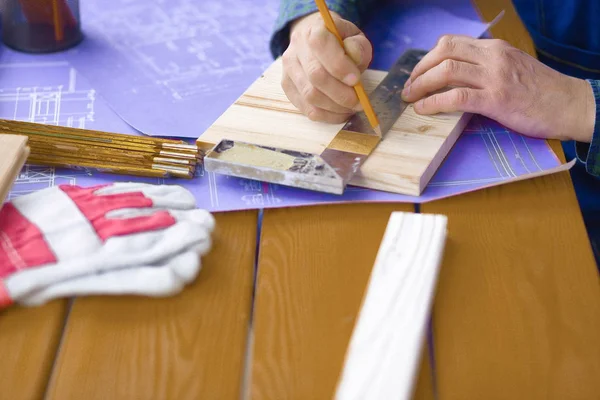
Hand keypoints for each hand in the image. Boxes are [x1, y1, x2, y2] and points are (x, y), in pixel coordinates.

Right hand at [282, 11, 372, 122]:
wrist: (314, 43)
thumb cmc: (339, 42)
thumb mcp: (354, 37)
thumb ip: (358, 47)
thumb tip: (355, 59)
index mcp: (313, 29)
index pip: (321, 45)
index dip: (339, 65)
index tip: (356, 80)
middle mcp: (296, 48)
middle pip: (315, 76)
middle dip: (341, 93)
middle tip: (359, 101)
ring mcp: (288, 69)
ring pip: (310, 95)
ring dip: (335, 107)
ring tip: (351, 107)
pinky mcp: (287, 87)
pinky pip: (306, 109)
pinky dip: (327, 116)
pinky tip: (340, 113)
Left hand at [401, 35, 595, 142]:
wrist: (570, 104)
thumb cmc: (540, 91)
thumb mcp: (511, 68)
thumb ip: (485, 67)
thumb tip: (454, 77)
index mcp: (494, 49)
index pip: (451, 44)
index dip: (427, 59)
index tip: (417, 74)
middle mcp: (492, 57)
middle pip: (443, 52)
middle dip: (419, 70)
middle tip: (408, 88)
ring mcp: (495, 77)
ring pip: (446, 71)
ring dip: (421, 85)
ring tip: (410, 99)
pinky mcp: (496, 99)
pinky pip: (456, 97)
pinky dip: (434, 103)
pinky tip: (423, 109)